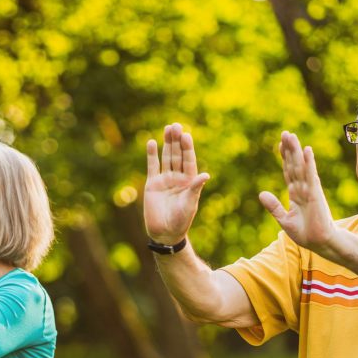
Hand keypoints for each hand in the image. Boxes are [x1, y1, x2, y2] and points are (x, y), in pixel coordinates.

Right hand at [143, 122, 210, 244]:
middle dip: (177, 141)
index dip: (188, 148)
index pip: (189, 160)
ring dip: (167, 143)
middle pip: (177, 155)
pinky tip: (152, 142)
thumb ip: (195, 188)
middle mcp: (178, 177)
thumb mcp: (190, 203)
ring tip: (168, 128)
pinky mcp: (152, 184)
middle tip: (176, 125)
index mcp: (189, 181)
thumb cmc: (181, 220)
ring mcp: (165, 179)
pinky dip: (152, 155)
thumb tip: (205, 175)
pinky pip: (152, 166)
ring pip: (166, 157)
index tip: (187, 135)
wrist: (164, 232)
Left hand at [260, 131, 337, 251]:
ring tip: (291, 136)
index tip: (279, 144)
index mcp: (296, 194)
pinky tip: (306, 150)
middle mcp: (303, 188)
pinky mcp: (316, 193)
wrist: (320, 243)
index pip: (289, 171)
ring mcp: (310, 189)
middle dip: (289, 149)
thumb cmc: (306, 233)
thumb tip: (261, 193)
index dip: (284, 158)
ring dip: (296, 151)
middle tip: (285, 133)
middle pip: (294, 165)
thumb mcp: (284, 219)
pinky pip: (311, 175)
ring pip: (301, 166)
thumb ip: (274, 206)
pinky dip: (308, 162)